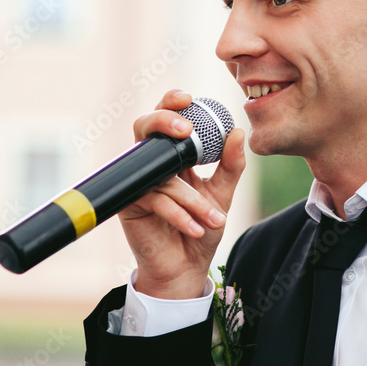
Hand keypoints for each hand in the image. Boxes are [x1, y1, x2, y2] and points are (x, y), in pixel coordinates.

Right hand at [118, 90, 245, 299]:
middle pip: (146, 128)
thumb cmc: (201, 228)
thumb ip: (230, 164)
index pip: (168, 119)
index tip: (189, 98)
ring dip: (192, 199)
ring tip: (215, 218)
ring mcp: (139, 182)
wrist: (185, 267)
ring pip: (163, 176)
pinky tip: (196, 228)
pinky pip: (156, 200)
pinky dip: (180, 215)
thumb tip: (237, 132)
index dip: (171, 102)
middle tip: (185, 130)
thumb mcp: (222, 194)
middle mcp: (153, 164)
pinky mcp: (129, 203)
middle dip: (164, 122)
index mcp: (173, 155)